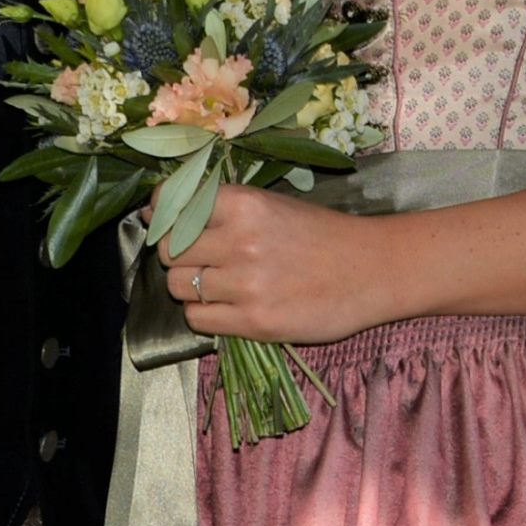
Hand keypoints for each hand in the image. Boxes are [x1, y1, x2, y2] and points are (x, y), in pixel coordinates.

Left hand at [161, 184, 403, 346]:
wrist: (372, 271)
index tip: (168, 223)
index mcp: (243, 203)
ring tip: (220, 284)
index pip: (170, 206)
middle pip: (169, 251)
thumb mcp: (271, 205)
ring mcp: (246, 284)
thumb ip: (218, 208)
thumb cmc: (321, 235)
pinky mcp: (255, 321)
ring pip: (178, 286)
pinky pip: (197, 319)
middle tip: (202, 259)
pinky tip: (228, 306)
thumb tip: (153, 210)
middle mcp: (239, 241)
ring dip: (190, 287)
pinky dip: (204, 314)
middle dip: (178, 256)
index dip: (162, 216)